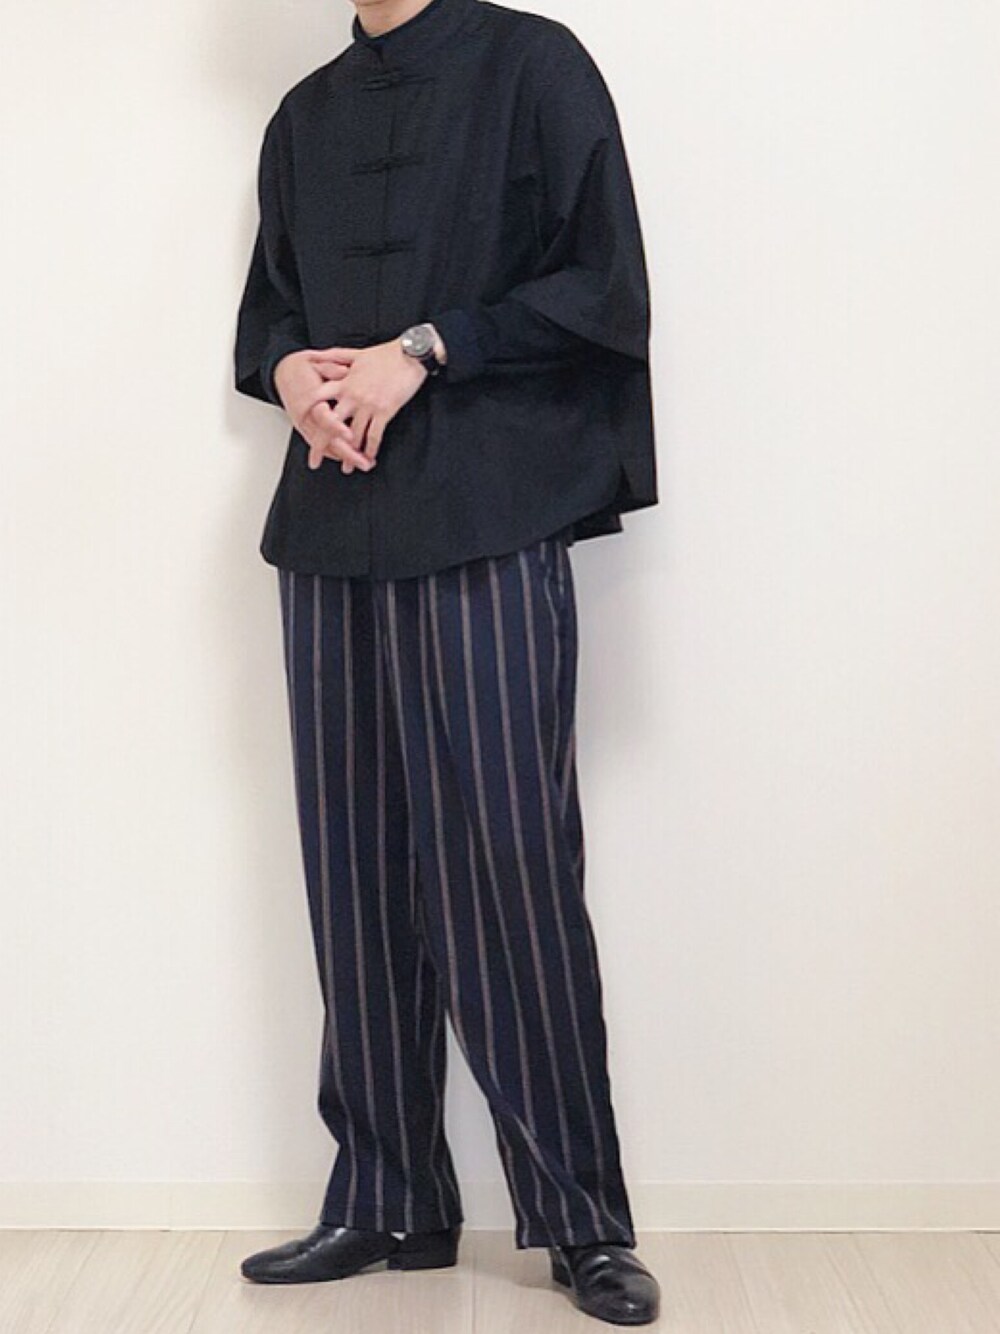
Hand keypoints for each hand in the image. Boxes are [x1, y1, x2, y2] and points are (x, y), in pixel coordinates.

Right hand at [272, 350, 373, 473]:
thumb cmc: (303, 367)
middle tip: (364, 461)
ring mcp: (305, 425)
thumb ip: (331, 368)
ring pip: (325, 446)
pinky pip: (322, 445)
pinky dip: (336, 453)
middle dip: (346, 452)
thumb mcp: (316, 361)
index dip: (336, 428)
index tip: (350, 435)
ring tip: (364, 464)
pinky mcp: (306, 430)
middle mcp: (305, 416)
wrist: (283, 372)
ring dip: (345, 457)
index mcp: (307, 399)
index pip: (322, 417)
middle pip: (326, 439)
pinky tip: (351, 459)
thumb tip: (345, 372)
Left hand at [306, 338, 428, 469]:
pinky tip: (369, 458)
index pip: (318, 399)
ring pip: (353, 435)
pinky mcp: (385, 411)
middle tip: (315, 460)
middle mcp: (352, 395)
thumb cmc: (386, 354)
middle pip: (331, 424)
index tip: (302, 426)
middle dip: (321, 444)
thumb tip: (318, 356)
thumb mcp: (356, 353)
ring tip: (348, 467)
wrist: (411, 354)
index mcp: (344, 382)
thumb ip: (335, 356)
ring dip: (350, 454)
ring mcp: (368, 404)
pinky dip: (371, 449)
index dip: (308, 413)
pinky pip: (375, 435)